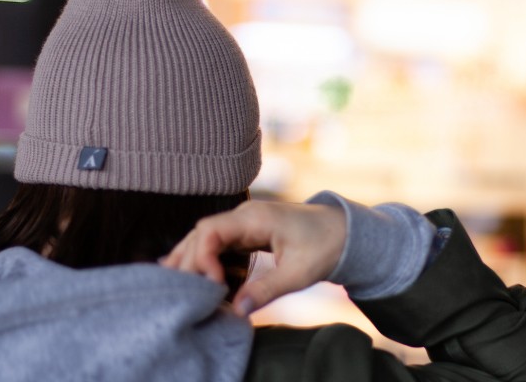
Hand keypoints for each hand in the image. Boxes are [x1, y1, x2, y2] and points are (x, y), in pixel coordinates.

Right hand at [161, 200, 345, 316]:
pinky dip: (206, 258)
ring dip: (193, 259)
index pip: (210, 231)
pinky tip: (194, 275)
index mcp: (254, 218)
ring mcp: (244, 223)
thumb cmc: (325, 246)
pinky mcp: (247, 233)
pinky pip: (218, 243)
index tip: (214, 285)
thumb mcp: (298, 273)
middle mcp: (244, 216)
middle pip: (201, 234)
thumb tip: (236, 311)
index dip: (203, 258)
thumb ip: (266, 290)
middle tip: (186, 292)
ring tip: (181, 286)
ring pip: (206, 237)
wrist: (344, 231)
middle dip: (189, 261)